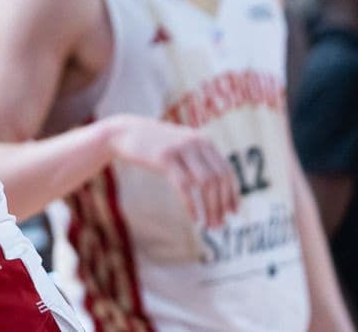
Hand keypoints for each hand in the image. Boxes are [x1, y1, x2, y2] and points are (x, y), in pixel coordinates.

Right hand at [104, 115, 239, 228]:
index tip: (233, 213)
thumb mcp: (180, 147)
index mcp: (204, 141)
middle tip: (220, 225)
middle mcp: (196, 142)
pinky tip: (195, 219)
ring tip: (209, 225)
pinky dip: (192, 206)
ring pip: (206, 183)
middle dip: (222, 205)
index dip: (232, 194)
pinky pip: (185, 186)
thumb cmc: (154, 145)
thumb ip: (198, 160)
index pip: (227, 171)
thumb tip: (218, 188)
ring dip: (211, 208)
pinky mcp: (165, 158)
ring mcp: (181, 149)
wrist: (124, 132)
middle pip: (219, 179)